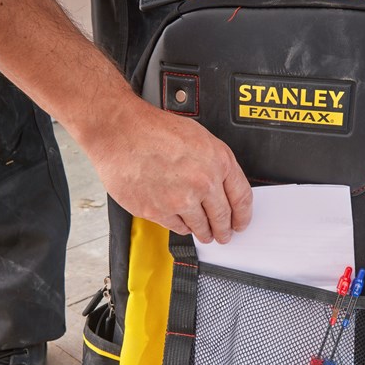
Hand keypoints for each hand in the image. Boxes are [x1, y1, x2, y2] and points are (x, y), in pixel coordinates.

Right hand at [89, 95, 252, 244]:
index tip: (241, 223)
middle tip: (223, 235)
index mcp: (218, 162)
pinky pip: (176, 227)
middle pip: (222, 218)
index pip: (242, 198)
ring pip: (200, 227)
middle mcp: (202, 182)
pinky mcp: (158, 211)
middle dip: (224, 230)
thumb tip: (222, 186)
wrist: (120, 132)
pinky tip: (179, 220)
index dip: (243, 215)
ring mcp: (180, 199)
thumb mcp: (198, 138)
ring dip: (203, 232)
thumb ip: (214, 164)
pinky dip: (179, 225)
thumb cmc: (153, 129)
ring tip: (203, 233)